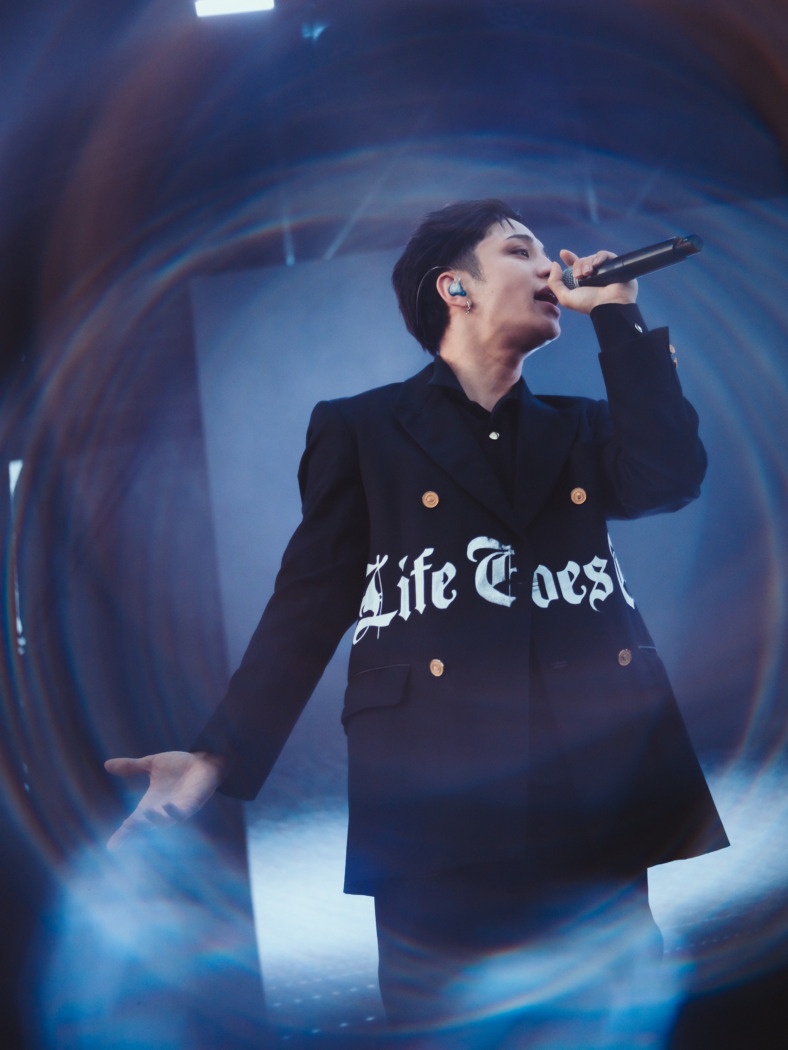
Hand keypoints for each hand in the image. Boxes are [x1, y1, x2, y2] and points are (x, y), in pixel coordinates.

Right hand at [104, 750, 225, 850]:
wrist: (204, 761)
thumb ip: (131, 767)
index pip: (134, 823)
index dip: (123, 835)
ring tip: (139, 819)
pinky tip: (166, 806)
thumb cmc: (178, 765)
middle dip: (136, 832)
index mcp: (151, 803)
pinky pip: (182, 813)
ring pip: (164, 822)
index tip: (111, 847)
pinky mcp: (192, 804)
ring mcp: (177, 809)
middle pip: (146, 827)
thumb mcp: (151, 764)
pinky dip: (173, 812)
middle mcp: (162, 811)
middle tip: (123, 835)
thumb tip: (106, 764)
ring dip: (153, 821)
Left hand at [548, 249, 637, 314]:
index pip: (573, 266)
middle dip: (577, 266)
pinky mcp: (613, 265)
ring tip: (588, 274)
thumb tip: (555, 264)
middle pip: (580, 261)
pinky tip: (597, 264)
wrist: (609, 304)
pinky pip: (603, 254)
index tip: (562, 253)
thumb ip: (555, 282)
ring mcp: (602, 270)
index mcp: (580, 282)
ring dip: (586, 264)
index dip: (568, 258)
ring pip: (590, 258)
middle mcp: (591, 275)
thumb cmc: (588, 303)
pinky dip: (599, 257)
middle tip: (579, 276)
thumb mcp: (566, 297)